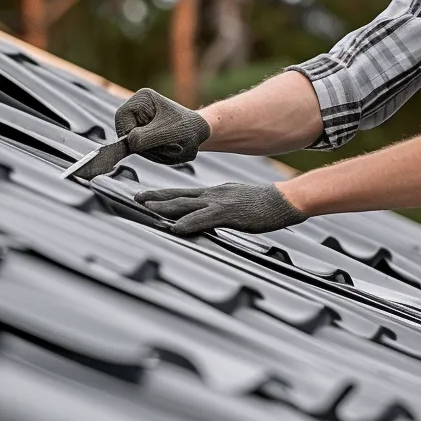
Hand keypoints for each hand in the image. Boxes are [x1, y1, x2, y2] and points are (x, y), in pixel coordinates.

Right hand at [116, 88, 210, 163]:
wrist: (202, 133)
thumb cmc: (189, 128)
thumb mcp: (168, 133)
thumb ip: (144, 138)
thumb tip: (125, 143)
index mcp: (142, 99)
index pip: (122, 122)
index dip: (134, 137)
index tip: (155, 140)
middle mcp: (136, 108)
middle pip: (125, 134)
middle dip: (146, 146)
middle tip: (168, 145)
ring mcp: (138, 122)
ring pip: (133, 146)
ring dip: (153, 151)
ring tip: (172, 146)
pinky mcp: (142, 135)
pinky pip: (141, 151)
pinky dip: (155, 154)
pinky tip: (168, 149)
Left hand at [135, 182, 306, 235]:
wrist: (285, 200)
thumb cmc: (267, 204)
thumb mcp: (240, 202)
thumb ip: (223, 208)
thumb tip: (211, 217)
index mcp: (217, 192)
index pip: (185, 192)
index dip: (164, 193)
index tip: (147, 195)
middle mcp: (215, 194)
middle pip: (180, 194)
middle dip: (156, 197)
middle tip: (136, 197)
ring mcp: (221, 202)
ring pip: (186, 203)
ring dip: (164, 206)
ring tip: (146, 208)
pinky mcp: (229, 213)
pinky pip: (203, 219)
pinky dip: (187, 223)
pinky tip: (175, 228)